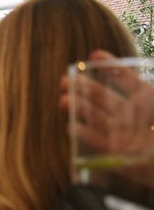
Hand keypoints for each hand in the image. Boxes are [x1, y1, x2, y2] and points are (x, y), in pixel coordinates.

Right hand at [60, 50, 153, 186]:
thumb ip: (148, 94)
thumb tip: (142, 83)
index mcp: (146, 101)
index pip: (127, 80)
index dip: (110, 67)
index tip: (93, 55)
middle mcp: (132, 115)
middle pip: (104, 97)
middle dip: (84, 87)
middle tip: (65, 80)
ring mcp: (123, 134)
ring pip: (97, 118)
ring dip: (80, 108)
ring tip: (63, 100)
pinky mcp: (117, 154)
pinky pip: (98, 142)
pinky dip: (85, 135)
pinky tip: (72, 128)